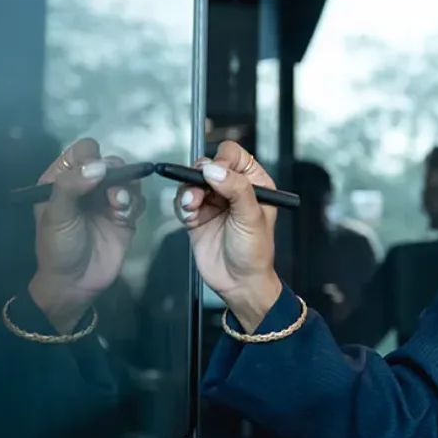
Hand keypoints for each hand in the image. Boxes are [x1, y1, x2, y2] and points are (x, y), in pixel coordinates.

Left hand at [27, 138, 144, 330]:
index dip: (92, 157)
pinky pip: (138, 199)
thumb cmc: (58, 246)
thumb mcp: (57, 214)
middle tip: (111, 191)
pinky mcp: (126, 216)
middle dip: (115, 173)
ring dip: (127, 188)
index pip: (82, 152)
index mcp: (63, 179)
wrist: (75, 282)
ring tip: (118, 205)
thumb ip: (72, 186)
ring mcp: (107, 201)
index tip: (96, 172)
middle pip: (110, 162)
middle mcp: (87, 186)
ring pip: (128, 179)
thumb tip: (99, 166)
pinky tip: (123, 216)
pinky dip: (135, 203)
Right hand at [178, 140, 280, 325]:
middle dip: (199, 177)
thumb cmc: (255, 252)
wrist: (239, 282)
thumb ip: (235, 189)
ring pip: (191, 182)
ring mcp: (213, 202)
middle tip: (199, 193)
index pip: (233, 155)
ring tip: (193, 207)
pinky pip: (182, 200)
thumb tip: (214, 170)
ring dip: (188, 192)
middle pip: (208, 165)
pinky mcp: (197, 215)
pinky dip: (182, 206)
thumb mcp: (251, 217)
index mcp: (254, 184)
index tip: (215, 175)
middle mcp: (232, 189)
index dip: (221, 161)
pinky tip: (190, 217)